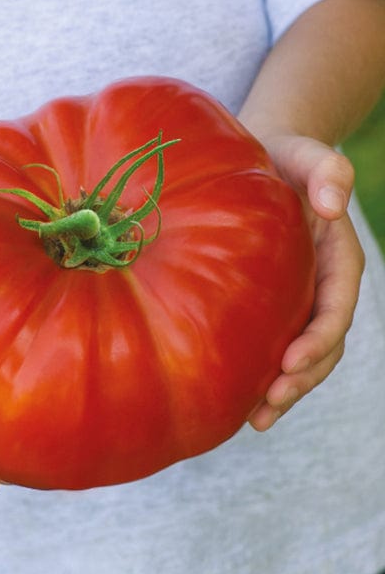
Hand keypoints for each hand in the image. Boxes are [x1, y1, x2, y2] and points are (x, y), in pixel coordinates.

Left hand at [247, 134, 364, 430]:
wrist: (262, 161)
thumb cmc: (283, 157)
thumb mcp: (306, 155)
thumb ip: (328, 170)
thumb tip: (334, 204)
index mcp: (336, 259)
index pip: (336, 307)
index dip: (319, 339)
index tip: (290, 361)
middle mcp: (320, 285)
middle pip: (322, 344)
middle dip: (300, 379)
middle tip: (267, 407)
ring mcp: (296, 298)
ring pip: (299, 354)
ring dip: (282, 389)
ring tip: (254, 419)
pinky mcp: (270, 303)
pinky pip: (272, 344)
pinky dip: (262, 372)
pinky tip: (236, 397)